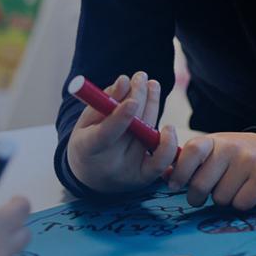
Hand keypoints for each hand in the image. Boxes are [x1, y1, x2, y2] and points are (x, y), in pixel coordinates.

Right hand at [65, 71, 178, 193]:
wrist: (92, 176)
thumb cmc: (87, 141)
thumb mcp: (86, 121)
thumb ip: (104, 101)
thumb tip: (125, 80)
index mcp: (87, 150)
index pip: (106, 134)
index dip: (121, 118)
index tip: (133, 100)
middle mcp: (110, 165)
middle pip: (132, 129)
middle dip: (140, 99)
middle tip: (140, 77)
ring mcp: (129, 173)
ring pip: (148, 135)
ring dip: (152, 106)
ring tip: (150, 85)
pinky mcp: (145, 178)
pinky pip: (162, 160)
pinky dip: (168, 141)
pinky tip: (167, 126)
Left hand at [167, 132, 255, 209]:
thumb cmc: (233, 157)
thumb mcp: (210, 153)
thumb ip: (186, 163)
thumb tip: (163, 175)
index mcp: (212, 141)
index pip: (190, 151)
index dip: (179, 172)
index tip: (175, 186)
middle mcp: (231, 147)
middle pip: (200, 185)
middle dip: (198, 197)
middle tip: (206, 194)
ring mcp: (249, 160)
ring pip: (221, 198)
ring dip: (224, 200)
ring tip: (232, 188)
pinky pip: (242, 203)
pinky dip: (242, 204)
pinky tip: (246, 192)